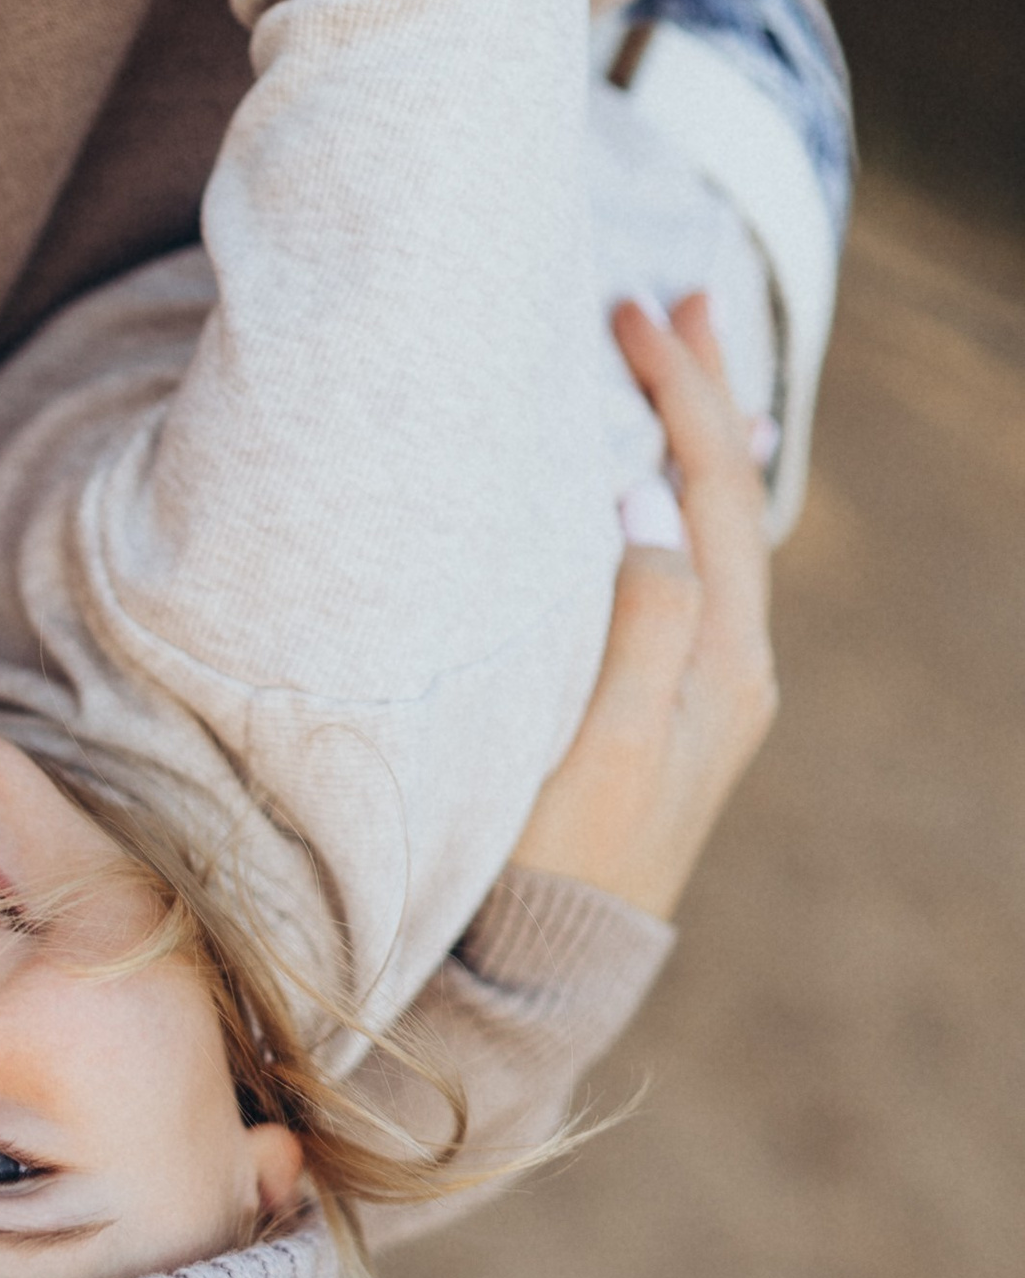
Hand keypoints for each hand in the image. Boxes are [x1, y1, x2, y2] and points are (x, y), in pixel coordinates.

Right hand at [509, 294, 778, 921]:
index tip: (633, 314)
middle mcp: (730, 671)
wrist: (544, 978)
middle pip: (733, 499)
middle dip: (705, 396)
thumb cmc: (554, 864)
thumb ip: (637, 621)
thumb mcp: (599, 742)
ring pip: (715, 533)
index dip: (680, 395)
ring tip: (681, 367)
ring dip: (693, 443)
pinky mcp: (662, 713)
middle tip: (679, 299)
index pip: (715, 492)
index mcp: (724, 665)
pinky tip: (665, 495)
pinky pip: (689, 575)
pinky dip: (678, 507)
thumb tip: (644, 502)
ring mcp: (702, 694)